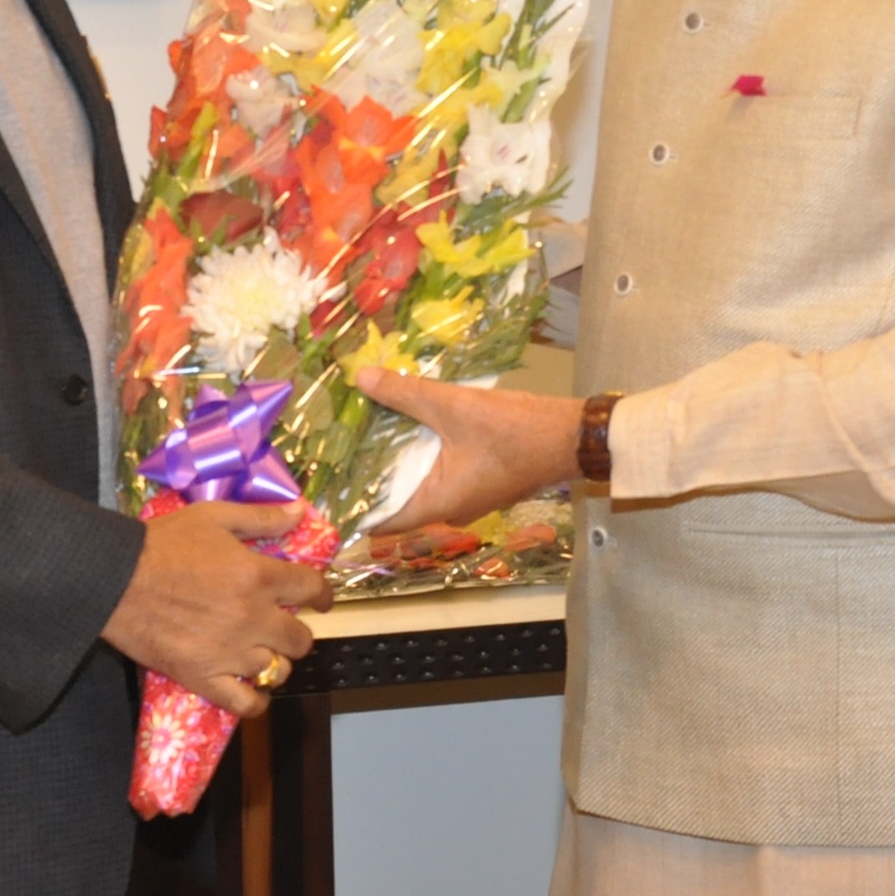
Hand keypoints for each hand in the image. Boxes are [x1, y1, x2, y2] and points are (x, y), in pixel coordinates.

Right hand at [98, 501, 331, 718]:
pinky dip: (256, 702)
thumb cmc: (163, 544)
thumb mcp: (214, 517)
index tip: (321, 598)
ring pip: (278, 671)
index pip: (312, 589)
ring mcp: (230, 653)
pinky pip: (245, 704)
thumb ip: (260, 518)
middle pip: (301, 638)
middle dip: (299, 631)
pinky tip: (255, 692)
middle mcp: (253, 618)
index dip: (323, 594)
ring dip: (277, 662)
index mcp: (259, 577)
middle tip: (285, 625)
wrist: (115, 579)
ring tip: (265, 654)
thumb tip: (298, 512)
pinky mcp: (204, 679)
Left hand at [354, 366, 577, 529]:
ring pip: (415, 483)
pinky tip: (403, 424)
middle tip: (335, 444)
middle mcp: (447, 508)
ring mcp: (464, 496)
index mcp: (437, 503)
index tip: (323, 480)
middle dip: (367, 472)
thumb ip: (406, 393)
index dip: (349, 502)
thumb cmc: (514, 431)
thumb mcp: (454, 406)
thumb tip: (360, 377)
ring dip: (392, 459)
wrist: (572, 436)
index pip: (378, 518)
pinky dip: (416, 452)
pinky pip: (434, 471)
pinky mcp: (476, 479)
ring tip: (361, 429)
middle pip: (394, 498)